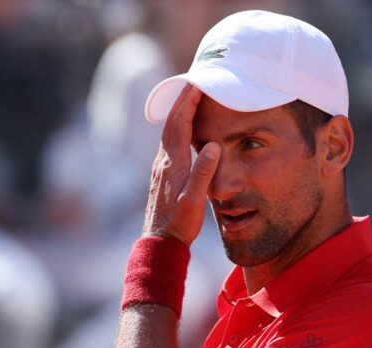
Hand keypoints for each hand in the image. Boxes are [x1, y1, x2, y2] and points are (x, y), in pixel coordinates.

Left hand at [143, 85, 219, 245]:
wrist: (160, 241)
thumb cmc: (180, 222)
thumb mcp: (195, 199)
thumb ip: (204, 172)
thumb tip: (211, 145)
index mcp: (173, 163)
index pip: (180, 124)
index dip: (188, 102)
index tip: (197, 83)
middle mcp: (163, 161)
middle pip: (172, 123)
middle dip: (182, 101)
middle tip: (194, 82)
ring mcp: (160, 168)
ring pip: (169, 133)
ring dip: (179, 114)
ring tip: (190, 100)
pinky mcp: (161, 175)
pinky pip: (169, 143)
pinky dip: (177, 129)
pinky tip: (183, 131)